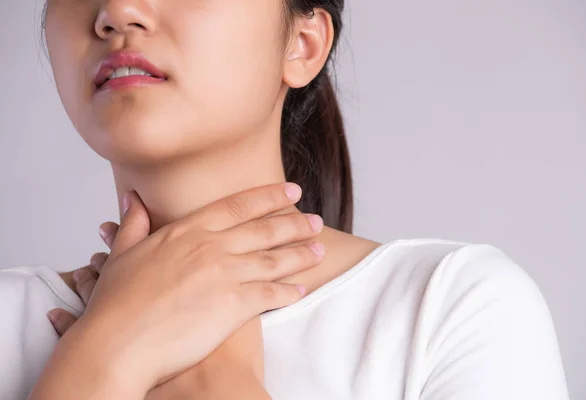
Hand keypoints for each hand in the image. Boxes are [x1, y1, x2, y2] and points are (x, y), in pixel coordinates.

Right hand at [46, 182, 323, 393]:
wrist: (116, 344)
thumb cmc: (114, 304)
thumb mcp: (122, 255)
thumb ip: (134, 224)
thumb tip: (131, 197)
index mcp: (187, 231)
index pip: (237, 206)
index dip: (269, 196)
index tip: (292, 191)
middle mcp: (211, 247)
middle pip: (265, 230)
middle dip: (296, 224)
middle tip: (317, 220)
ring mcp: (224, 274)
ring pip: (275, 260)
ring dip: (301, 254)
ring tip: (320, 249)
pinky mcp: (233, 305)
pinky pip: (271, 294)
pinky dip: (290, 291)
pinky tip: (301, 289)